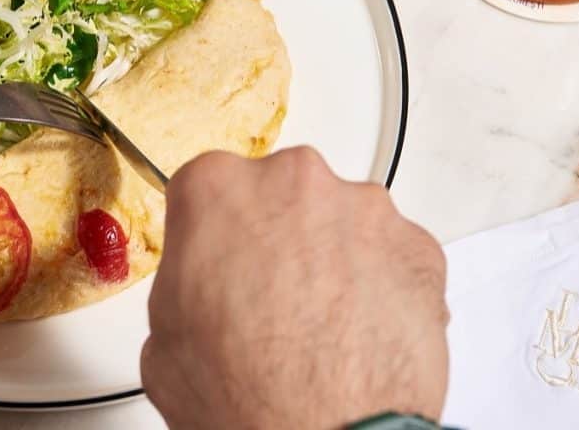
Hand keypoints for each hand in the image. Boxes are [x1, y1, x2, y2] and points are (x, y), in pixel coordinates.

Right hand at [141, 148, 448, 429]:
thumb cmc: (249, 399)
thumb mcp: (164, 338)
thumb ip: (184, 278)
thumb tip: (201, 285)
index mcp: (217, 189)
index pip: (208, 188)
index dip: (213, 232)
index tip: (220, 259)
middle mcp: (291, 179)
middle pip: (280, 193)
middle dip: (277, 234)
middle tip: (271, 299)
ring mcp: (360, 207)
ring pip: (340, 218)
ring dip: (332, 255)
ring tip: (323, 324)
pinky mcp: (415, 244)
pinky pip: (392, 251)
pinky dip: (381, 281)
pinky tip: (361, 330)